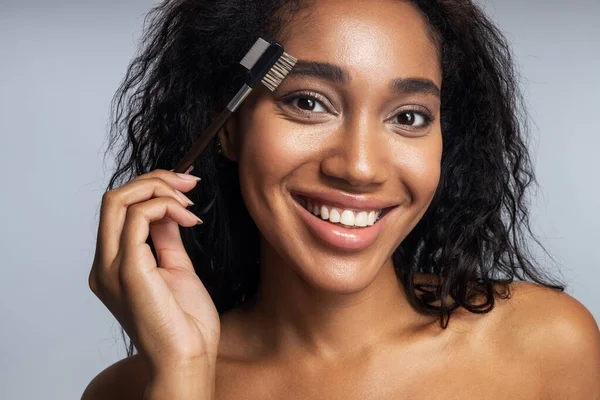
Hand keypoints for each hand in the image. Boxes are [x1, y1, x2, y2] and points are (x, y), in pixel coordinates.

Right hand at [88, 168, 220, 376]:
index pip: (118, 209)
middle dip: (155, 180)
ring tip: (190, 202)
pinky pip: (137, 218)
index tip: (184, 186)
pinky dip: (164, 206)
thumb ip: (165, 238)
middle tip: (189, 183)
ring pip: (119, 200)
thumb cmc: (186, 323)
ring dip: (160, 189)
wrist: (189, 358)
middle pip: (114, 198)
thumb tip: (167, 210)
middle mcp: (104, 264)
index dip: (151, 188)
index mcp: (112, 265)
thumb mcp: (175, 268)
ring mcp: (112, 267)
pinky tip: (187, 217)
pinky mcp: (128, 270)